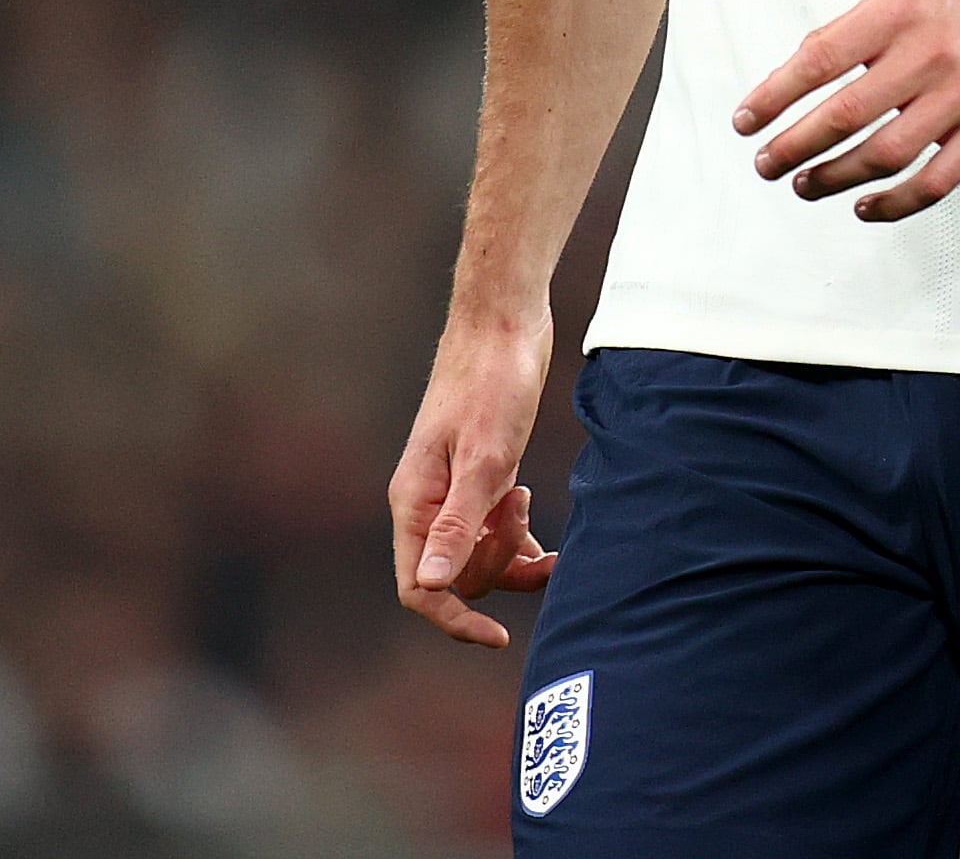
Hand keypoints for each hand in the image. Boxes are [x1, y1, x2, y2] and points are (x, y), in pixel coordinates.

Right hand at [386, 311, 560, 646]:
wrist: (505, 322)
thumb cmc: (493, 383)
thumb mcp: (484, 458)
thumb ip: (458, 525)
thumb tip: (429, 586)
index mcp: (413, 503)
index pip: (419, 589)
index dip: (454, 619)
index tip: (498, 636)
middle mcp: (426, 504)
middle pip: (455, 576)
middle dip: (495, 565)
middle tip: (520, 507)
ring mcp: (454, 492)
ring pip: (479, 557)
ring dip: (512, 550)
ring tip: (530, 499)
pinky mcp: (482, 477)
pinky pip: (496, 534)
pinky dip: (521, 543)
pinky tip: (547, 541)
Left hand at [735, 0, 959, 223]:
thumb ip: (857, 32)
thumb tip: (795, 76)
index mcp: (899, 13)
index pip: (820, 59)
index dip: (775, 94)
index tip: (745, 121)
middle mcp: (929, 53)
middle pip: (845, 114)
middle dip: (794, 145)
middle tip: (765, 163)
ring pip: (884, 154)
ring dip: (834, 177)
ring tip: (804, 186)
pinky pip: (936, 181)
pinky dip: (894, 203)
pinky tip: (864, 206)